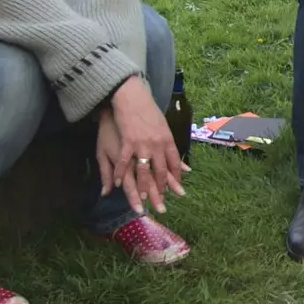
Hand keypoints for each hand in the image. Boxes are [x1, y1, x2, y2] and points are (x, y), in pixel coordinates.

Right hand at [100, 79, 187, 214]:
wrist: (133, 98)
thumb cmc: (149, 112)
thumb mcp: (165, 129)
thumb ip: (172, 148)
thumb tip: (184, 167)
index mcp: (168, 141)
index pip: (174, 164)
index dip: (175, 180)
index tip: (177, 192)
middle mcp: (157, 144)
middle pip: (161, 172)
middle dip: (161, 190)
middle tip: (161, 206)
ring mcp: (143, 144)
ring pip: (144, 170)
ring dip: (142, 187)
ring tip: (141, 200)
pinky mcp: (128, 141)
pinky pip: (125, 161)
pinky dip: (121, 173)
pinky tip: (118, 184)